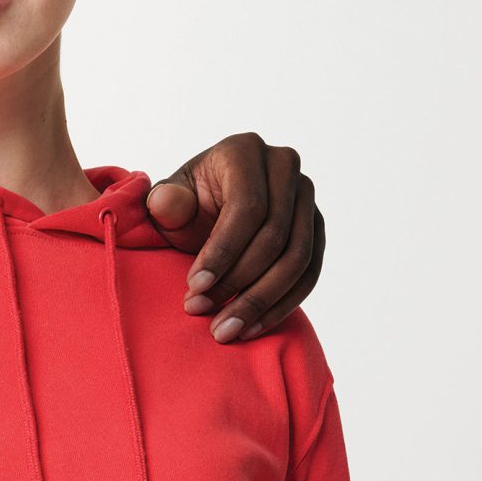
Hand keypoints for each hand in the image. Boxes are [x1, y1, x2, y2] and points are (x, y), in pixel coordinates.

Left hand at [145, 133, 322, 341]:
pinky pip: (310, 273)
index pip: (246, 207)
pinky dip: (282, 304)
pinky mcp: (316, 229)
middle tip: (204, 313)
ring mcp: (306, 198)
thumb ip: (165, 204)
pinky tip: (252, 327)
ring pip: (297, 258)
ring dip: (261, 301)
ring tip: (226, 329)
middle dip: (239, 282)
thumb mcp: (167, 203)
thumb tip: (168, 203)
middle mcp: (285, 166)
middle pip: (275, 235)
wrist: (205, 215)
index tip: (195, 288)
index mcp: (245, 150)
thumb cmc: (184, 207)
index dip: (222, 251)